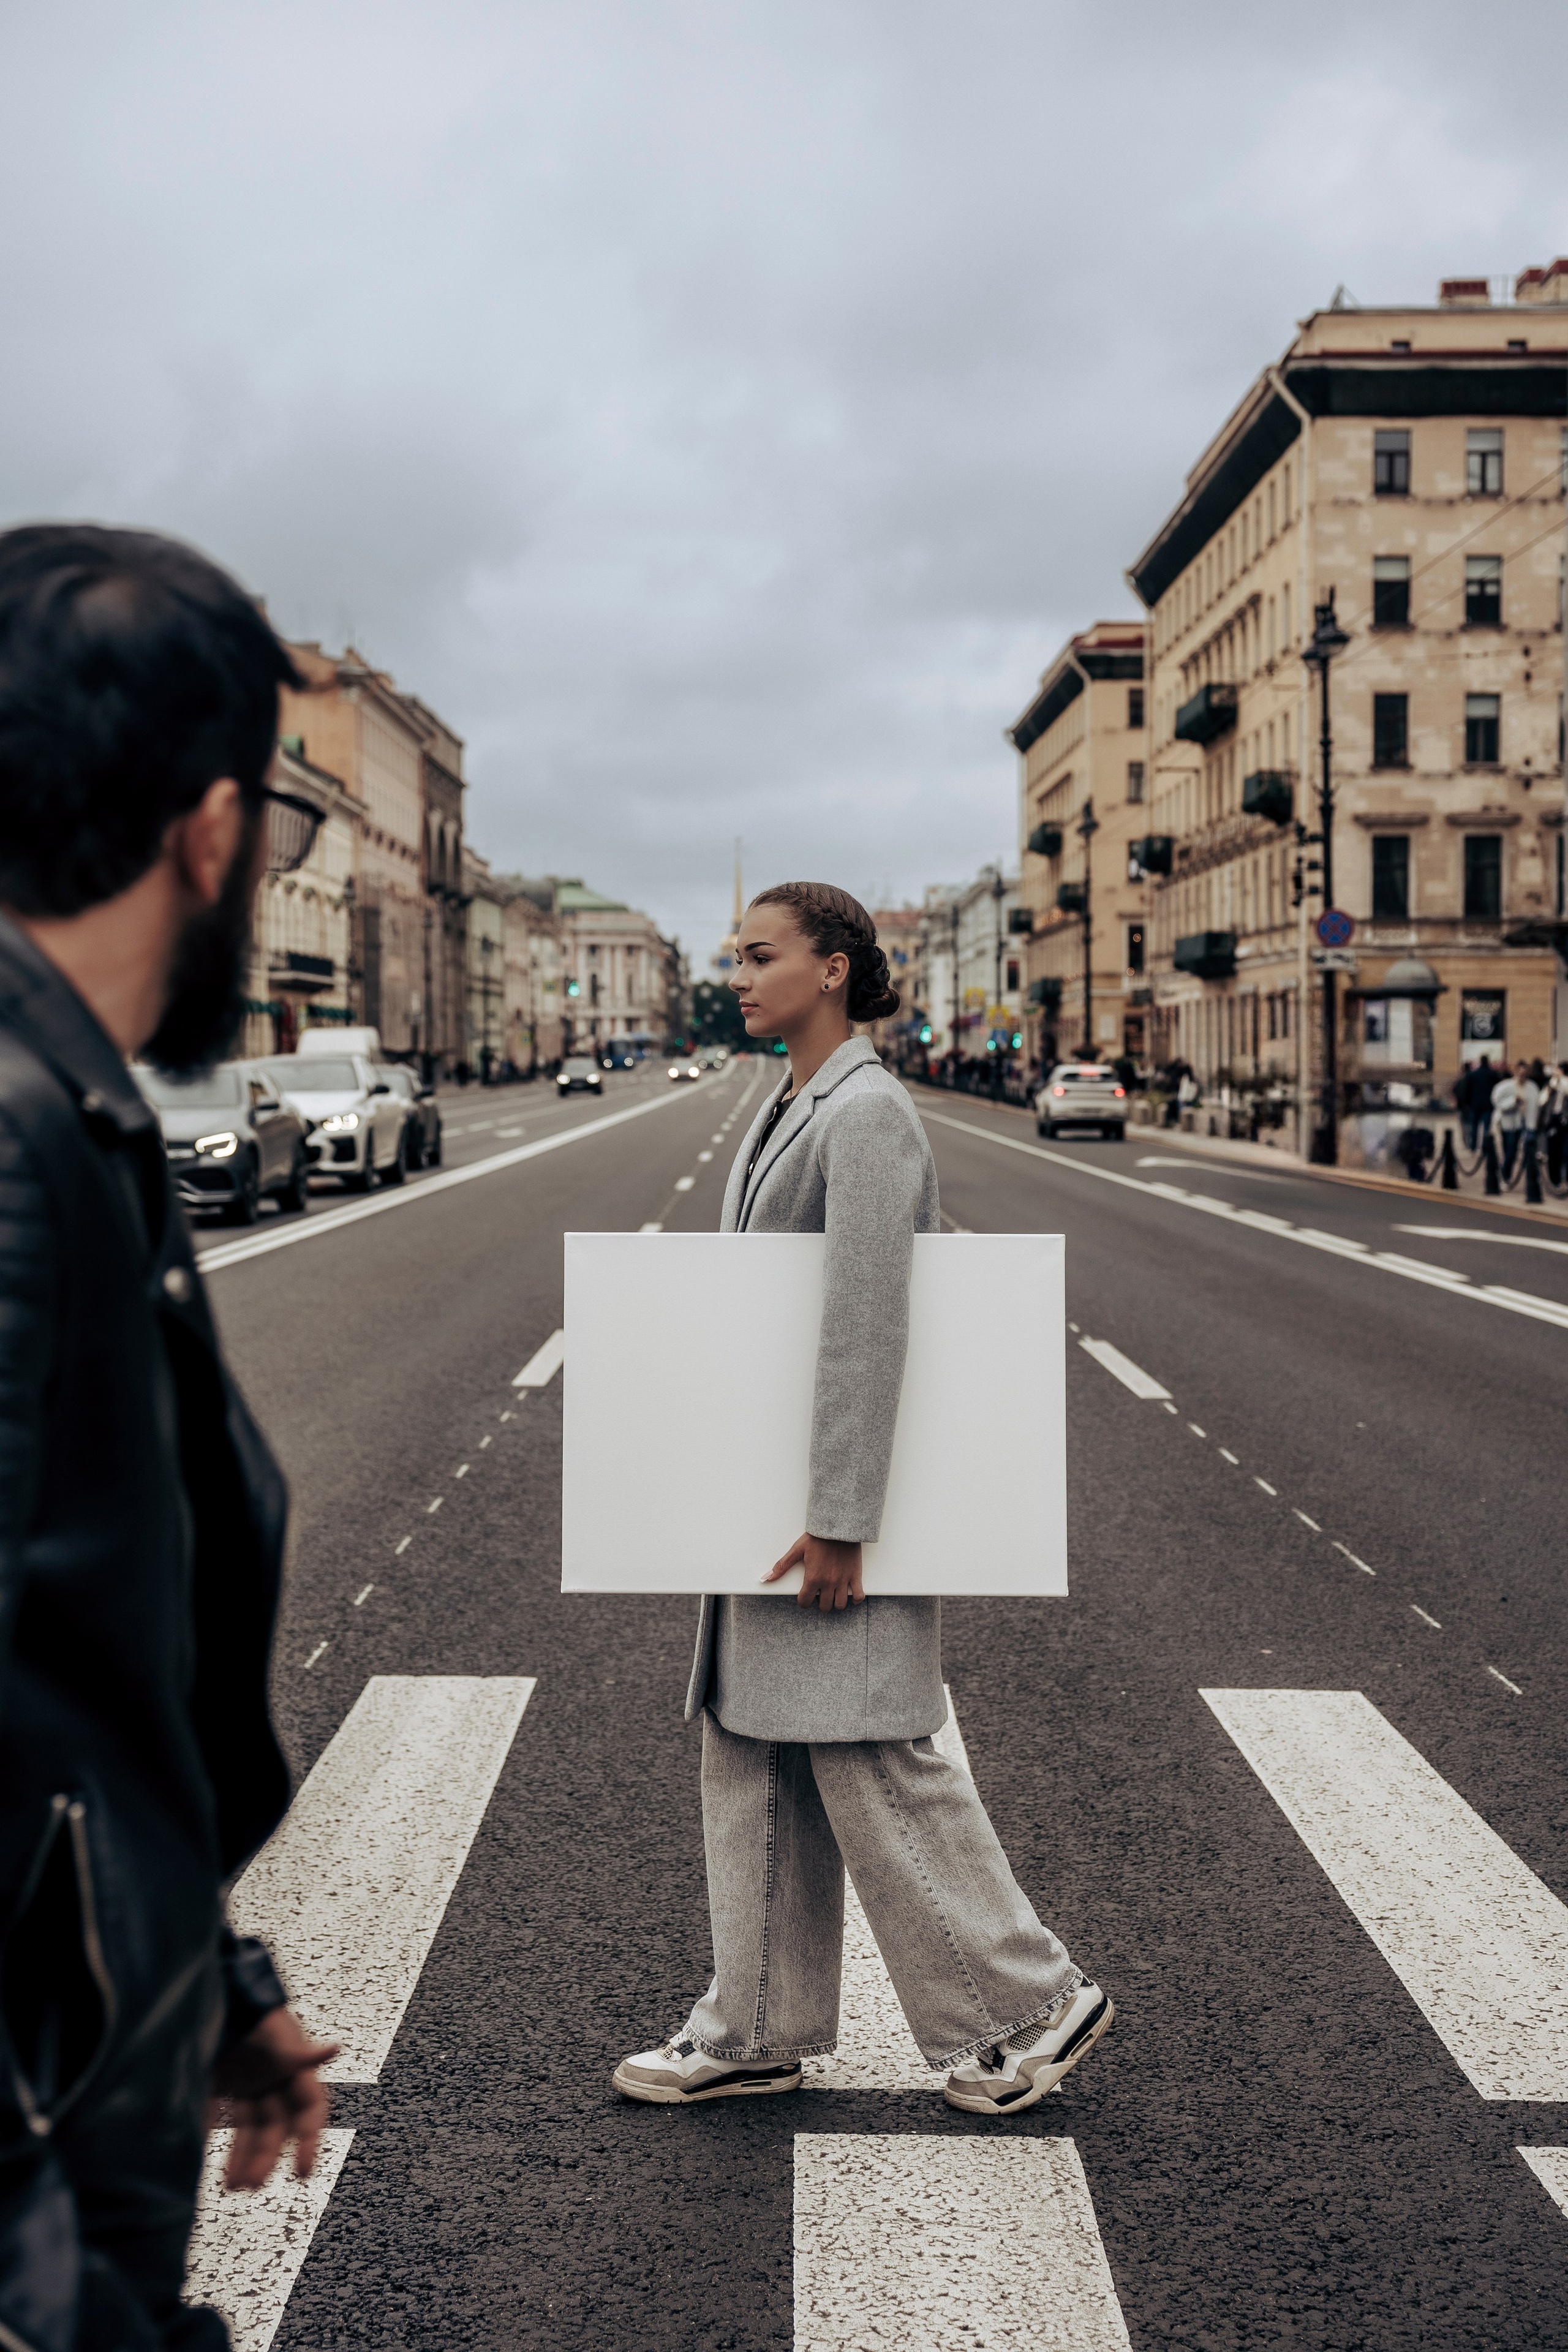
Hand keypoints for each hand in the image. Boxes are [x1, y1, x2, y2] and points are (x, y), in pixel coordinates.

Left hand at [208, 2006, 338, 2189]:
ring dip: (244, 2158)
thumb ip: (296, 2047)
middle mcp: (273, 2080)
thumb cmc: (247, 2004)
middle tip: (252, 2186)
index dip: (309, 2142)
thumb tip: (334, 2048)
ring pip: (250, 2130)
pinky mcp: (219, 2085)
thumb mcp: (272, 2027)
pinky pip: (219, 2120)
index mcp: (294, 2068)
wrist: (212, 1987)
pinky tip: (204, 2164)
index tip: (303, 2175)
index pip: (310, 2111)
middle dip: (267, 2158)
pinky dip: (215, 2140)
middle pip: (277, 2128)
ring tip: (232, 2187)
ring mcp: (246, 2084)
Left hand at [761, 1532, 863, 1612]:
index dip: (803, 1601)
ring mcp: (843, 1580)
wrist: (839, 1526)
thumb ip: (782, 1566)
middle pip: (824, 1606)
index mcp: (813, 1577)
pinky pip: (859, 1596)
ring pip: (840, 1605)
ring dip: (835, 1603)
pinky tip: (850, 1594)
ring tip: (833, 1595)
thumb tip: (767, 1578)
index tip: (805, 1597)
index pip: (805, 1601)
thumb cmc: (818, 1537)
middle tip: (819, 1594)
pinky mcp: (855, 1575)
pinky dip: (855, 1599)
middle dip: (820, 1603)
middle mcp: (828, 1582)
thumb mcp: (797, 1550)